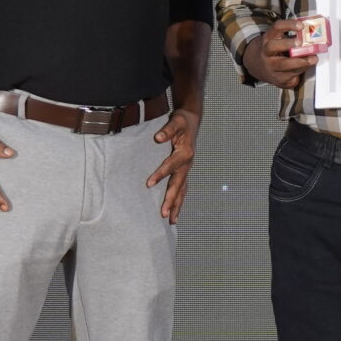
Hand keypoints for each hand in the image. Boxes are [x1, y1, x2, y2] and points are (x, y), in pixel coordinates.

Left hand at [147, 108, 200, 222]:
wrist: (192, 120)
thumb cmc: (182, 121)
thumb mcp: (176, 121)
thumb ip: (168, 130)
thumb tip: (158, 138)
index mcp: (185, 153)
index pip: (170, 166)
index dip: (160, 175)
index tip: (149, 184)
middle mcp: (188, 164)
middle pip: (178, 185)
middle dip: (171, 200)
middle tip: (163, 214)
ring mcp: (187, 169)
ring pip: (183, 191)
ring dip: (177, 205)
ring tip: (171, 220)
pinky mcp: (185, 171)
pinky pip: (183, 189)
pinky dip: (179, 201)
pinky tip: (175, 212)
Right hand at [249, 17, 322, 89]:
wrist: (258, 66)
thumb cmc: (273, 51)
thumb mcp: (277, 40)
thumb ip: (290, 36)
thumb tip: (312, 32)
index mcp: (268, 38)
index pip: (276, 27)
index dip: (288, 25)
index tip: (301, 25)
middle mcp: (266, 52)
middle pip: (273, 46)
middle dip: (288, 44)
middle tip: (301, 42)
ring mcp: (271, 67)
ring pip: (285, 65)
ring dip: (301, 62)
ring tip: (313, 58)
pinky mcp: (278, 79)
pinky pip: (291, 75)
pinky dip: (301, 71)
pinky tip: (307, 67)